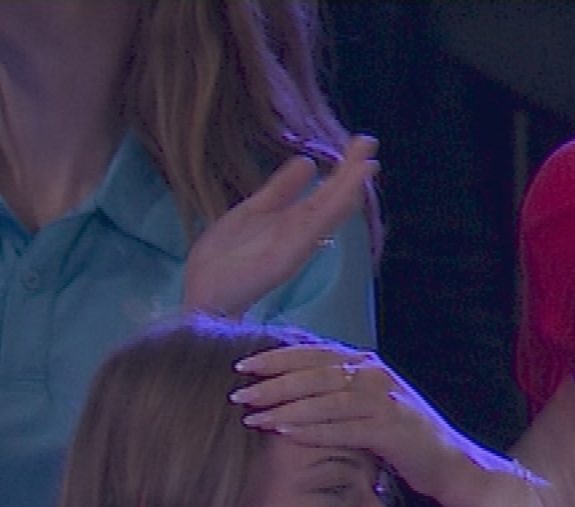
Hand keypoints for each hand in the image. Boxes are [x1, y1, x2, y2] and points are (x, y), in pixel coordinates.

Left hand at [182, 135, 376, 319]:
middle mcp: (299, 232)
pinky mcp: (290, 252)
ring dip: (349, 187)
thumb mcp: (251, 212)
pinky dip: (334, 208)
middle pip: (331, 197)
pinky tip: (348, 192)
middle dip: (351, 171)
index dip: (342, 169)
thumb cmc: (223, 261)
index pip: (323, 192)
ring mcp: (296, 242)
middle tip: (369, 142)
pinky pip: (317, 226)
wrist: (205, 296)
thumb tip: (308, 162)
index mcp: (291, 222)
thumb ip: (280, 190)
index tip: (359, 144)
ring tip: (369, 163)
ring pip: (329, 210)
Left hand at [232, 343, 499, 503]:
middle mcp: (376, 376)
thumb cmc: (405, 439)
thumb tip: (293, 386)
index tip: (242, 365)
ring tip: (252, 417)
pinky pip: (343, 429)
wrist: (453, 465)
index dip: (276, 358)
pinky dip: (311, 431)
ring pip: (325, 399)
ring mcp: (386, 401)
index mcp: (368, 364)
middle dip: (272, 383)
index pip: (314, 353)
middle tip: (237, 392)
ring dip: (285, 408)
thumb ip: (338, 392)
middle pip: (314, 374)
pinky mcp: (392, 430)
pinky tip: (284, 435)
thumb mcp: (369, 406)